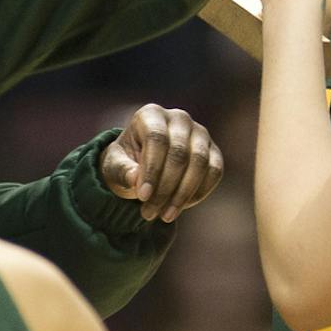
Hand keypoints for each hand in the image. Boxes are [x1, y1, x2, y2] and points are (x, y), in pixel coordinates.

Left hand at [100, 103, 223, 222]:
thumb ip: (123, 170)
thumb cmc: (126, 162)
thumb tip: (136, 179)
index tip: (142, 196)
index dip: (151, 170)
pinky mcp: (213, 151)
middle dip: (165, 188)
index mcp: (151, 114)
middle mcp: (179, 118)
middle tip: (149, 213)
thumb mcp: (115, 165)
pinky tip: (180, 207)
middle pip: (179, 153)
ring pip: (199, 163)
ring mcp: (200, 133)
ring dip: (182, 194)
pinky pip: (214, 172)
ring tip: (165, 216)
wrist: (143, 166)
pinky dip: (198, 193)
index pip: (157, 139)